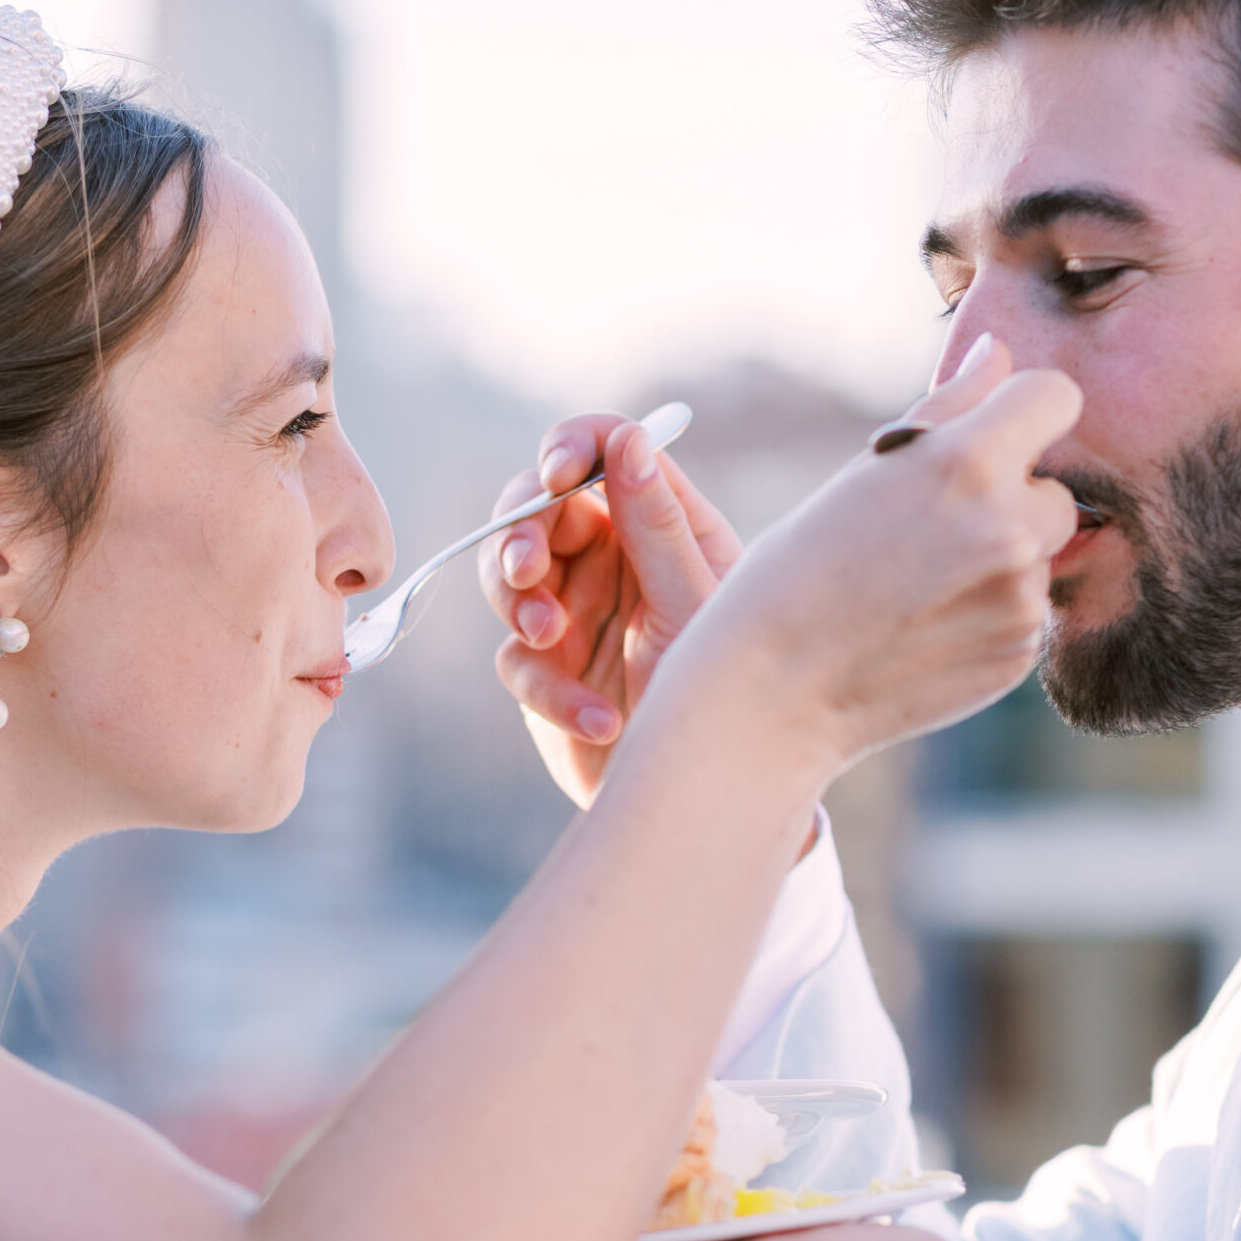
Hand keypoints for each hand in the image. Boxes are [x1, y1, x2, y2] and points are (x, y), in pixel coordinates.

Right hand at [479, 414, 741, 806]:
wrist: (712, 803)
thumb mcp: (695, 608)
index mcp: (666, 525)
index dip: (570, 448)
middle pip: (537, 508)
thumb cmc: (731, 700)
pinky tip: (599, 722)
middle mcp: (617, 559)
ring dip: (518, 602)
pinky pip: (517, 660)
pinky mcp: (548, 671)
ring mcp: (577, 613)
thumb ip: (657, 528)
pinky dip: (550, 690)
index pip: (604, 451)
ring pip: (509, 576)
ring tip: (549, 637)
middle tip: (524, 573)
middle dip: (519, 533)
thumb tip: (627, 436)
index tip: (554, 473)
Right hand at [660, 342, 1079, 787]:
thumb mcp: (867, 472)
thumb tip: (999, 355)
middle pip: (1055, 489)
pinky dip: (988, 616)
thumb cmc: (799, 570)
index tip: (985, 440)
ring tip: (915, 587)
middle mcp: (1010, 528)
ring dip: (998, 561)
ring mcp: (1021, 599)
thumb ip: (951, 409)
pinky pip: (1027, 612)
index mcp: (968, 462)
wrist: (771, 692)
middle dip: (1009, 501)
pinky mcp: (1020, 653)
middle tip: (928, 533)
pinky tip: (923, 629)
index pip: (1055, 397)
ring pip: (1039, 555)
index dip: (1021, 413)